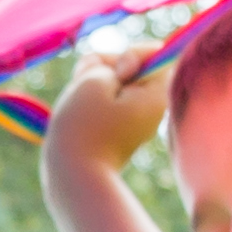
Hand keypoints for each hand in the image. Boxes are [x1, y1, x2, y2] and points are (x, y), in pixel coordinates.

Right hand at [41, 29, 180, 186]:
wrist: (74, 177)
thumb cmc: (83, 126)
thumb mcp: (94, 79)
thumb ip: (108, 62)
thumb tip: (117, 73)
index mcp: (157, 94)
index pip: (155, 54)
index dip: (130, 54)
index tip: (118, 72)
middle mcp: (152, 108)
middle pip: (132, 68)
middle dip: (106, 68)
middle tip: (89, 85)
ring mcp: (135, 121)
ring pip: (113, 84)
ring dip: (93, 83)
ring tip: (78, 100)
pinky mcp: (118, 131)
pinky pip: (106, 103)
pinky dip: (90, 100)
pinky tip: (77, 112)